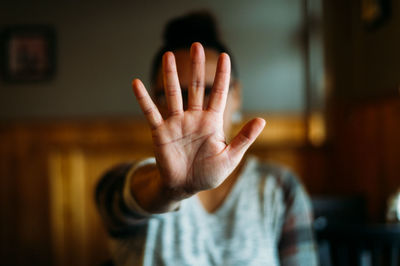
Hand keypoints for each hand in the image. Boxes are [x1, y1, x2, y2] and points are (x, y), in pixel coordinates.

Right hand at [132, 42, 264, 198]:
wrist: (185, 187)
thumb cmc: (209, 174)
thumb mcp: (230, 158)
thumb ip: (243, 138)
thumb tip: (261, 120)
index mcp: (212, 122)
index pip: (218, 93)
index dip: (222, 76)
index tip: (225, 57)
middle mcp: (194, 117)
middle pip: (195, 87)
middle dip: (196, 67)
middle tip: (197, 46)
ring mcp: (176, 123)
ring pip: (173, 94)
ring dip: (170, 75)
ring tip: (169, 55)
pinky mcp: (161, 132)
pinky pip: (151, 113)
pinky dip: (143, 99)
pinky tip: (136, 83)